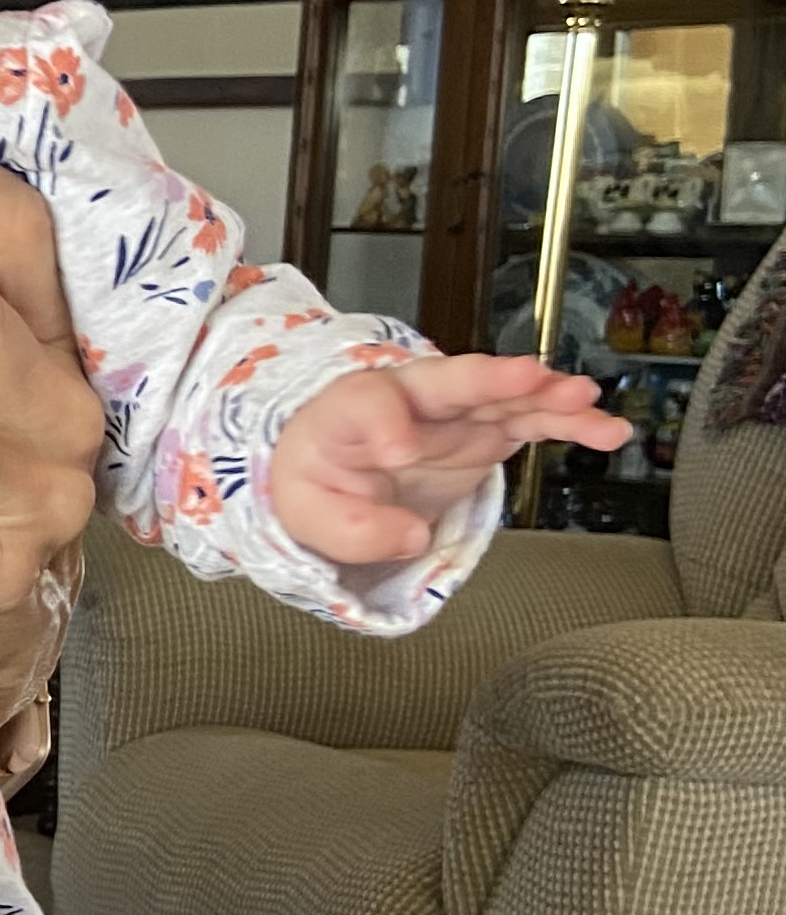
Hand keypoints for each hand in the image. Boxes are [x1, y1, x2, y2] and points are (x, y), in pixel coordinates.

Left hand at [266, 352, 628, 565]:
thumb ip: (351, 529)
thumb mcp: (308, 512)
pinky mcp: (486, 431)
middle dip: (491, 378)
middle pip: (450, 381)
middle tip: (527, 376)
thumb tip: (410, 537)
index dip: (384, 424)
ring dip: (547, 397)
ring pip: (504, 397)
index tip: (398, 452)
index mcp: (350, 410)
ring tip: (586, 400)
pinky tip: (607, 430)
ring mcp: (455, 413)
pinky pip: (532, 421)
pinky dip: (570, 425)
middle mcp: (410, 400)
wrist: (336, 473)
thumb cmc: (319, 482)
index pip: (366, 405)